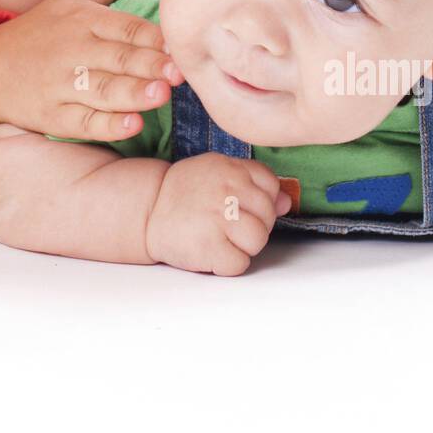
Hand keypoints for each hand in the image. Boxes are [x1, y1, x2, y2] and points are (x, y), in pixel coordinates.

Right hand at [0, 0, 183, 141]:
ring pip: (103, 91)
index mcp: (83, 20)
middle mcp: (74, 52)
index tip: (182, 45)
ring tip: (161, 95)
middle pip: (118, 58)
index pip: (127, 27)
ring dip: (133, 94)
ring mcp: (62, 86)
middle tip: (181, 73)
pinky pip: (84, 123)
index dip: (156, 38)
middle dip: (150, 65)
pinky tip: (132, 124)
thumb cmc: (37, 32)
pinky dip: (108, 125)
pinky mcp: (54, 117)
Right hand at [145, 153, 290, 275]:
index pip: (271, 186)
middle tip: (227, 225)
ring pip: (259, 241)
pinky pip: (240, 264)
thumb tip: (286, 202)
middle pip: (267, 216)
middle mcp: (227, 190)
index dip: (261, 201)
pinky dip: (228, 264)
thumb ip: (252, 183)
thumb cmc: (185, 193)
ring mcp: (218, 218)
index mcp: (231, 168)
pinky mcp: (209, 247)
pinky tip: (212, 251)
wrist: (147, 210)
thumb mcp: (217, 174)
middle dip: (253, 225)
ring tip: (222, 239)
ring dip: (243, 246)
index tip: (242, 205)